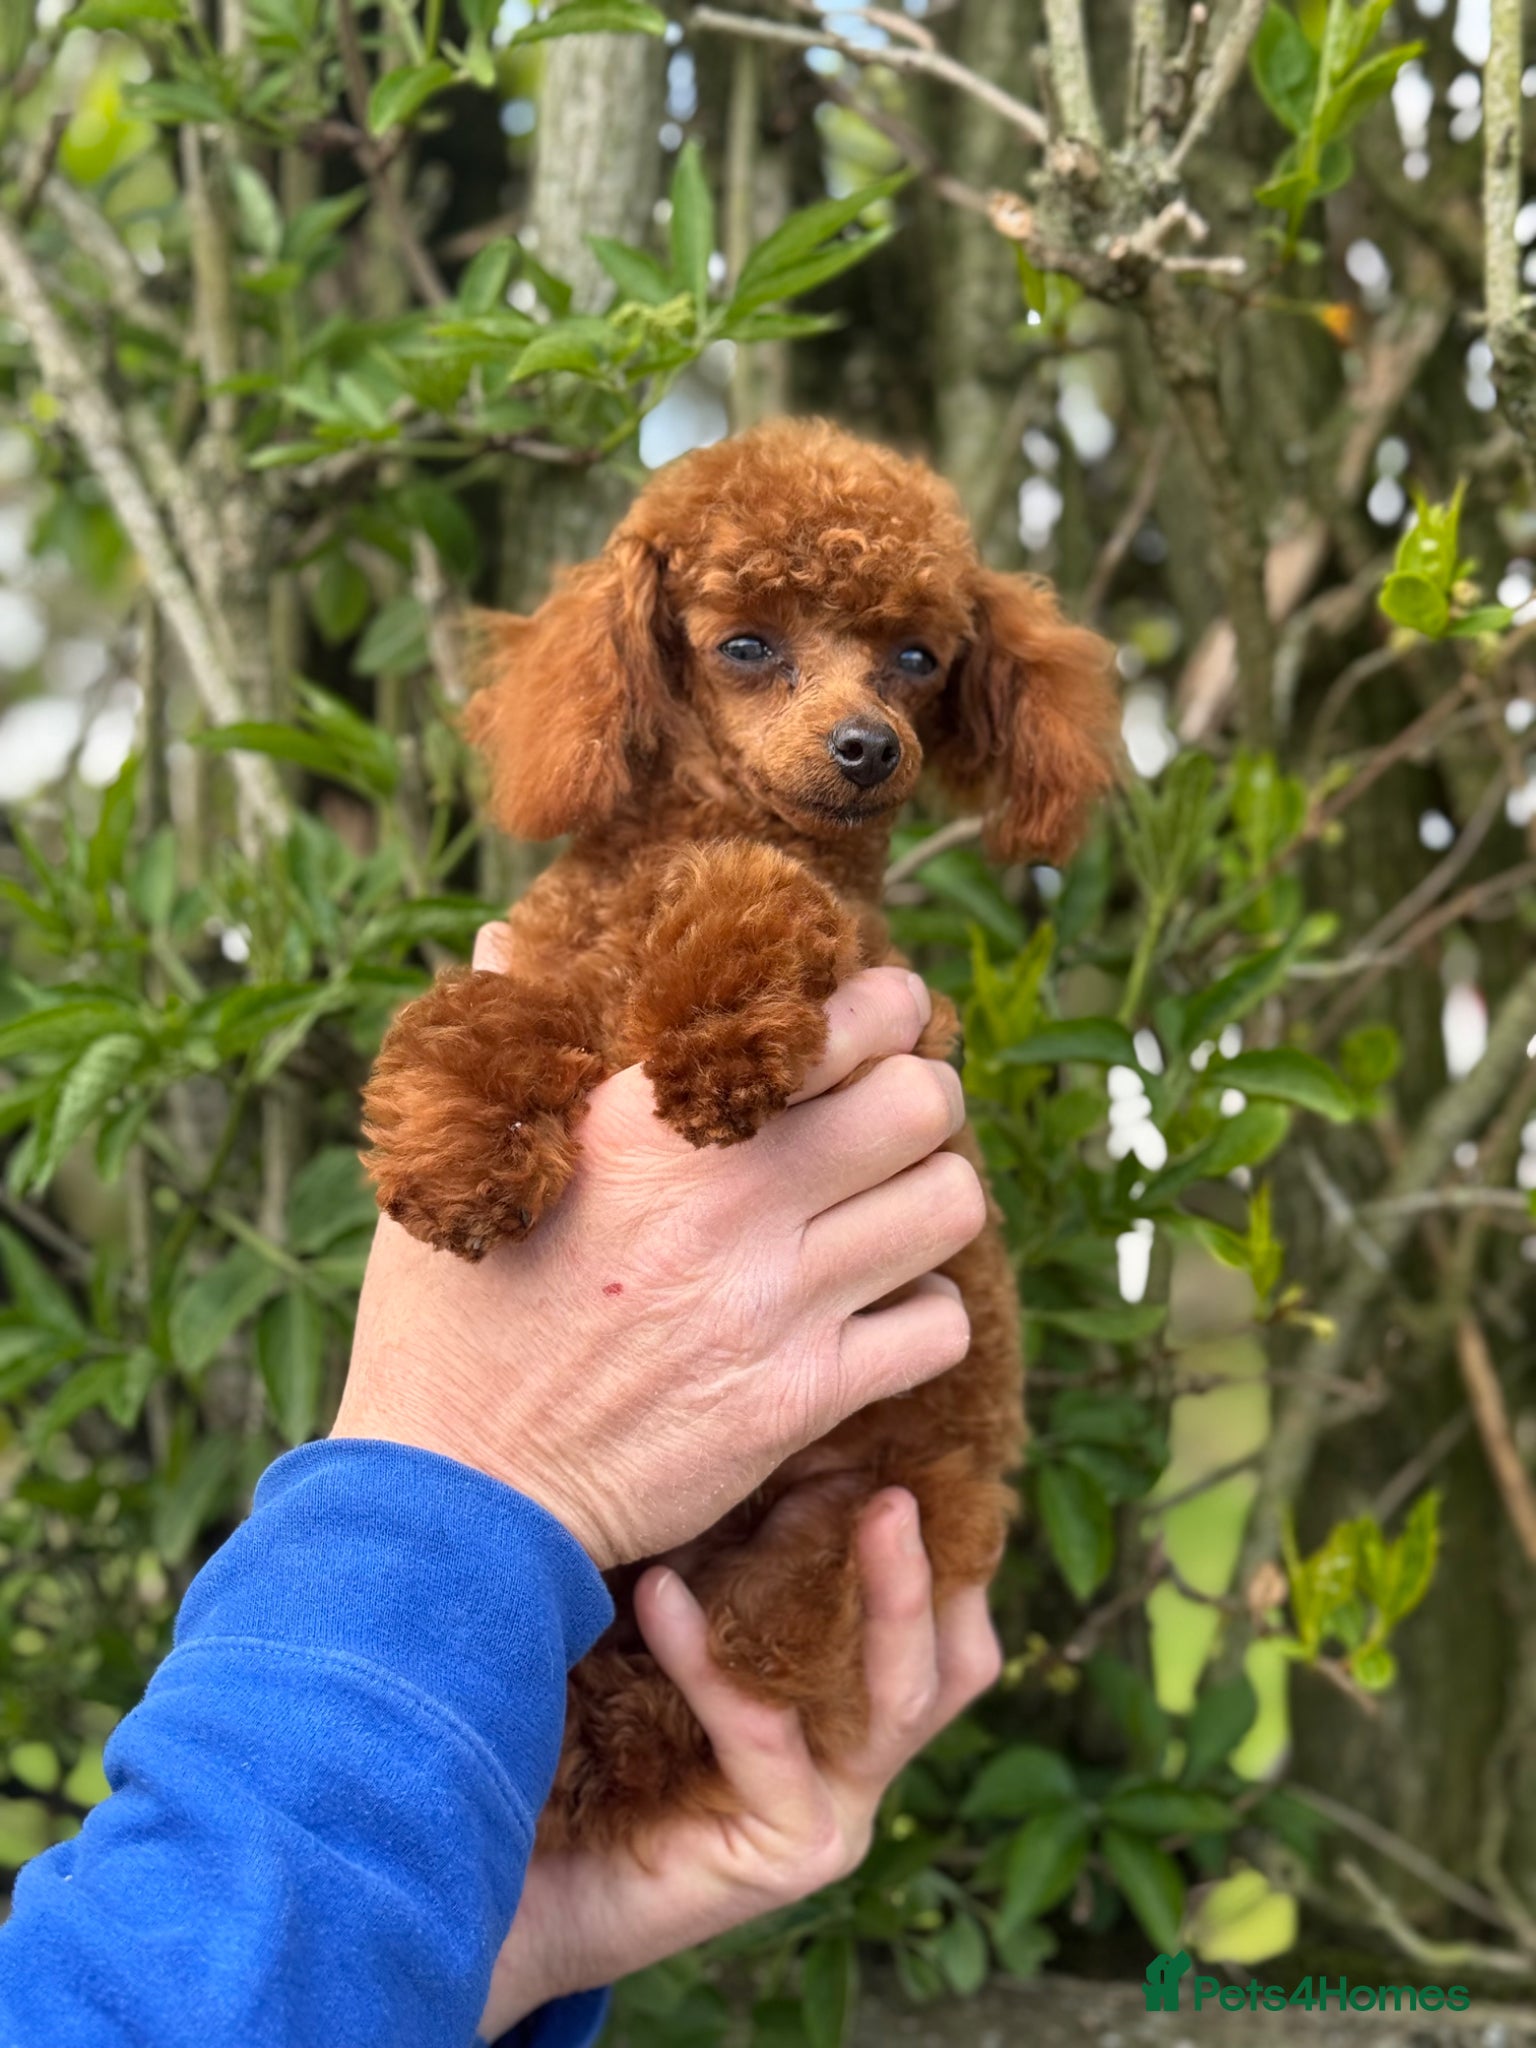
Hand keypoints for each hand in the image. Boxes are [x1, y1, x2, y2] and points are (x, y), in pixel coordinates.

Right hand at [335, 928, 985, 1567]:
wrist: (458, 1492)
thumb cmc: (449, 1319)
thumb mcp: (455, 1161)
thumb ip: (508, 1039)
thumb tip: (505, 933)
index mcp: (649, 1121)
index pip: (839, 1021)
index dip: (884, 1012)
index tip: (877, 1025)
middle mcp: (729, 1199)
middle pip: (925, 1102)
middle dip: (923, 1100)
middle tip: (889, 1120)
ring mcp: (774, 1302)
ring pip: (949, 1209)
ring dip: (930, 1203)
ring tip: (887, 1213)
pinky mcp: (800, 1400)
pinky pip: (937, 1329)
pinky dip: (923, 1316)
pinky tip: (874, 1312)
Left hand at [479, 1487, 1002, 2036]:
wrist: (512, 1869)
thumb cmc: (586, 1726)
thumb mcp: (670, 1614)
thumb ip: (730, 1551)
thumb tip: (770, 1434)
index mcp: (850, 1705)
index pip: (946, 1621)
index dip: (944, 1537)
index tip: (908, 1446)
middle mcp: (859, 1762)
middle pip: (954, 1663)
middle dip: (937, 1567)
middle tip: (903, 1483)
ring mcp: (834, 1814)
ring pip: (898, 1702)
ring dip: (890, 1598)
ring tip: (862, 1507)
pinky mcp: (786, 1855)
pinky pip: (765, 1736)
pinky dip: (714, 1659)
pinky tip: (659, 1593)